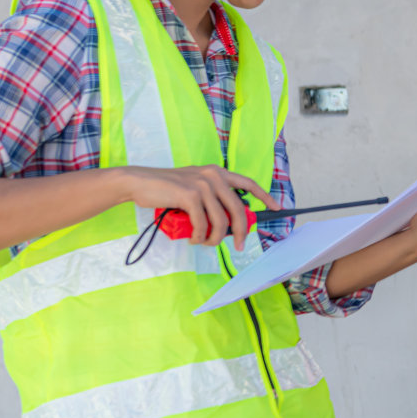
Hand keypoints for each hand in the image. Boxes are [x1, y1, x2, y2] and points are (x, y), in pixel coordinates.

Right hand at [115, 165, 276, 249]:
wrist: (140, 182)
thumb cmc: (167, 189)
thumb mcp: (194, 188)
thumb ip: (212, 197)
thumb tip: (228, 221)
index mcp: (217, 172)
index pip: (247, 183)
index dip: (264, 196)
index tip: (276, 207)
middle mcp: (213, 176)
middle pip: (238, 209)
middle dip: (241, 231)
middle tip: (240, 245)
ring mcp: (203, 185)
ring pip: (220, 221)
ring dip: (215, 238)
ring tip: (205, 243)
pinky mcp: (190, 195)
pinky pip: (202, 224)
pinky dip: (200, 237)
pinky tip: (194, 239)